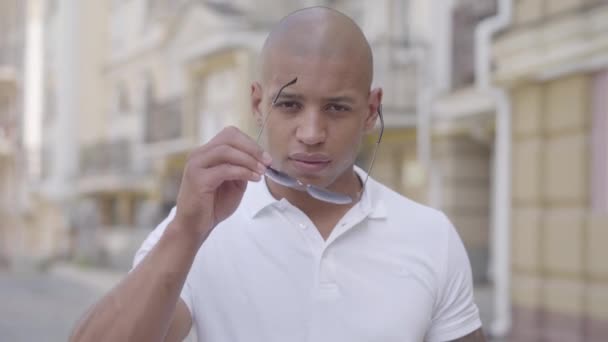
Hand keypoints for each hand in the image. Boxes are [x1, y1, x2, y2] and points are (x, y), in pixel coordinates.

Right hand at [171, 126, 270, 240]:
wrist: (195, 226)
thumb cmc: (213, 205)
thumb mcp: (234, 183)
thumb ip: (242, 169)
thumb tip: (259, 159)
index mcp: (207, 153)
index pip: (230, 135)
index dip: (250, 143)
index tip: (266, 157)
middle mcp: (199, 154)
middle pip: (229, 137)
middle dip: (252, 148)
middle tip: (267, 161)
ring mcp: (196, 165)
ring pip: (226, 151)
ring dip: (249, 160)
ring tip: (262, 171)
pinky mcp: (198, 179)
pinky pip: (225, 169)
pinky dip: (243, 171)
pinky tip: (254, 179)